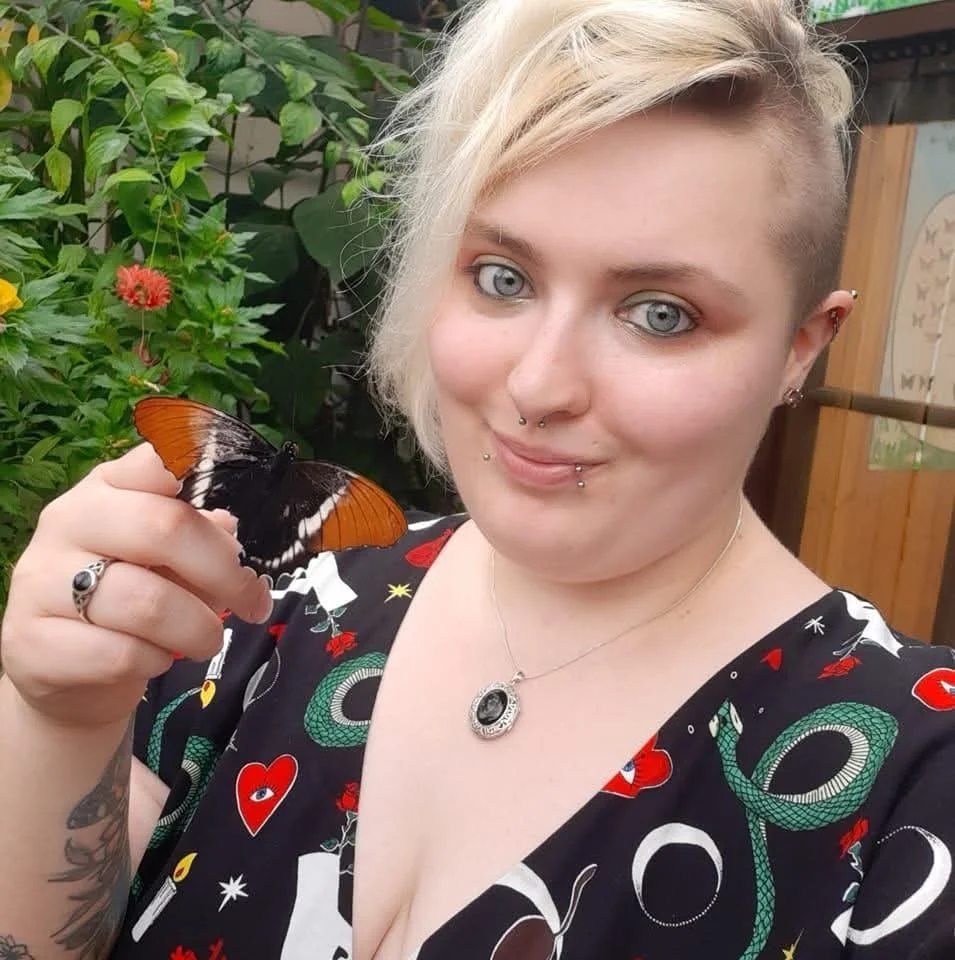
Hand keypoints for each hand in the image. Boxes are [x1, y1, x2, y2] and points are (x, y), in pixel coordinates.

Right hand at [0, 443, 272, 728]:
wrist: (64, 670)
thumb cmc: (130, 600)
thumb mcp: (168, 562)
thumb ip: (201, 541)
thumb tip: (230, 530)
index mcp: (108, 487)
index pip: (155, 460)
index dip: (203, 470)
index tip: (237, 504)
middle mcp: (68, 520)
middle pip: (164, 529)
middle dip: (225, 573)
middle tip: (253, 602)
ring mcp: (41, 579)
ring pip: (147, 603)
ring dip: (197, 629)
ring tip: (207, 640)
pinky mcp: (31, 641)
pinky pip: (120, 654)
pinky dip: (155, 661)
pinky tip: (155, 659)